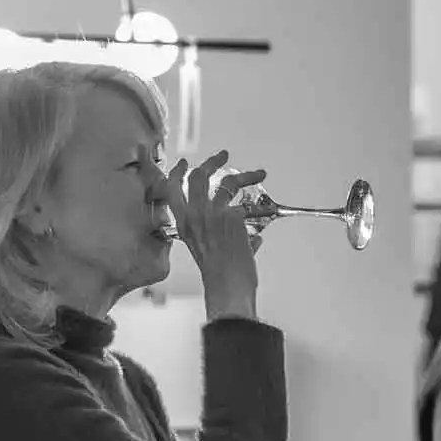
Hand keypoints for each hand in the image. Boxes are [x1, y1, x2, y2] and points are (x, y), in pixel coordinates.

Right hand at [165, 151, 265, 320]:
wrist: (226, 285)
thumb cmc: (218, 274)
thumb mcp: (205, 250)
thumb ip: (219, 236)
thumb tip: (252, 237)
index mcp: (183, 223)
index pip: (171, 189)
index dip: (177, 173)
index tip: (184, 164)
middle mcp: (194, 215)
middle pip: (198, 176)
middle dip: (212, 162)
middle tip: (222, 156)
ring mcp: (213, 214)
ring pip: (226, 181)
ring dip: (245, 175)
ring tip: (258, 173)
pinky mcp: (232, 216)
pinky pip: (249, 205)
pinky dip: (262, 206)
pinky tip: (270, 208)